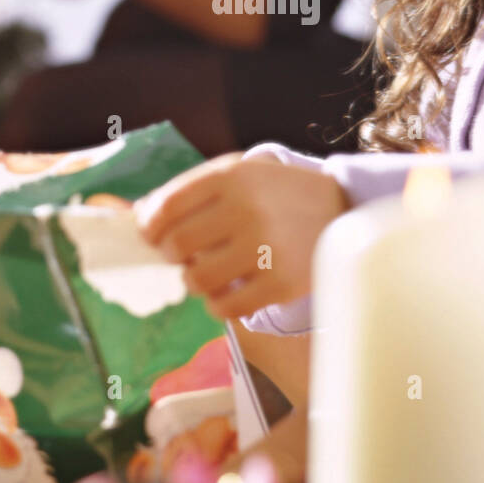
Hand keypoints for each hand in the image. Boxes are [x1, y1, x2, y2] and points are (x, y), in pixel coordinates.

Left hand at [134, 152, 348, 321]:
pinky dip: (218, 304)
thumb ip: (191, 190)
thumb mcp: (239, 175)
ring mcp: (265, 248)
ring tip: (208, 273)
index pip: (168, 207)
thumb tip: (139, 216)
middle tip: (184, 255)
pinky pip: (225, 307)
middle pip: (178, 245)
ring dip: (194, 280)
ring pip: (197, 280)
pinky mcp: (281, 283)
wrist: (344, 209)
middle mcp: (247, 209)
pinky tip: (230, 291)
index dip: (150, 227)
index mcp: (233, 176)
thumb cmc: (277, 194)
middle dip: (173, 255)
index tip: (151, 237)